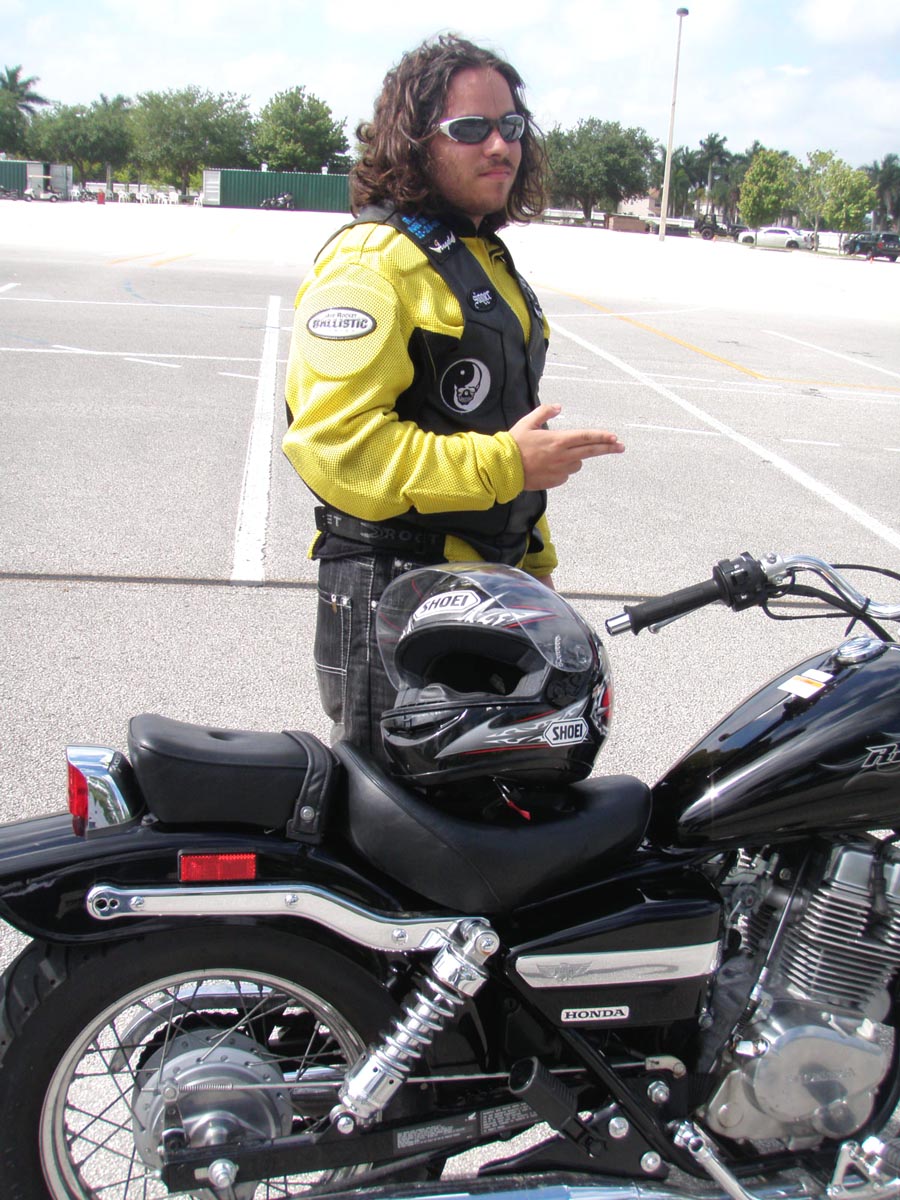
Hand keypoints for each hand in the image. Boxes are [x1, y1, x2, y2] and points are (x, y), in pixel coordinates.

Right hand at [510, 404, 624, 490]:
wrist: (503, 468)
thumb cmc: (514, 444)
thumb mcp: (528, 422)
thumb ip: (545, 412)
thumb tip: (558, 407)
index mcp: (558, 440)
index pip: (586, 437)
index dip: (602, 437)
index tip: (614, 437)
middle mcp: (563, 456)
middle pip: (591, 451)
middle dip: (608, 448)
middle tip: (621, 447)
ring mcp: (560, 470)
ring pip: (576, 463)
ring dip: (574, 458)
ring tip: (557, 456)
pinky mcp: (555, 481)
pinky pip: (565, 475)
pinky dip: (562, 470)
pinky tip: (548, 466)